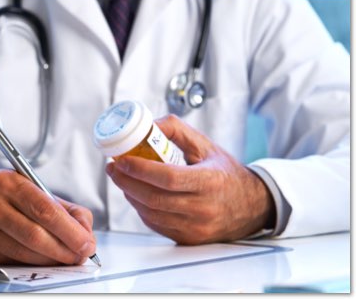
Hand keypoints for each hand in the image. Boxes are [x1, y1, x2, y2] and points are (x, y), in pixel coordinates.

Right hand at [0, 169, 95, 264]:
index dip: (70, 231)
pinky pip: (8, 264)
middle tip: (80, 256)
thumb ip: (63, 208)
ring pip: (23, 254)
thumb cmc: (1, 196)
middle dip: (64, 250)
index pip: (45, 210)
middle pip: (35, 235)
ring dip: (50, 261)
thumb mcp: (31, 189)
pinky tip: (40, 262)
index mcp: (9, 182)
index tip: (87, 243)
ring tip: (64, 259)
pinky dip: (30, 266)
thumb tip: (85, 231)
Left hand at [106, 115, 275, 244]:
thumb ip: (177, 131)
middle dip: (126, 182)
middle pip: (153, 198)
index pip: (168, 178)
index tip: (121, 160)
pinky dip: (141, 209)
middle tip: (114, 168)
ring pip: (151, 213)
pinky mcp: (188, 239)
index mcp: (210, 181)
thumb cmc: (226, 174)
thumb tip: (149, 124)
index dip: (139, 169)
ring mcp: (195, 227)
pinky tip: (137, 195)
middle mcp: (203, 208)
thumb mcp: (207, 146)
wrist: (251, 206)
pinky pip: (156, 224)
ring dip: (130, 195)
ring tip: (122, 179)